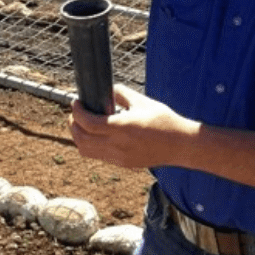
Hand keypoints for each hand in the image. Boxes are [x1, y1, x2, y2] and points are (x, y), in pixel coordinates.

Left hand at [69, 84, 195, 168]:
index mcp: (121, 128)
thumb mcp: (142, 102)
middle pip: (81, 139)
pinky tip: (96, 135)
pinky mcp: (123, 164)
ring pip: (86, 151)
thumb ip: (121, 94)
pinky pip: (98, 156)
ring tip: (82, 124)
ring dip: (79, 137)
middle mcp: (117, 145)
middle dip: (73, 125)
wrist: (181, 145)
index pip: (87, 123)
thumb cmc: (164, 120)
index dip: (76, 112)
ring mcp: (119, 157)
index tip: (76, 102)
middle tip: (75, 113)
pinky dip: (90, 145)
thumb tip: (106, 91)